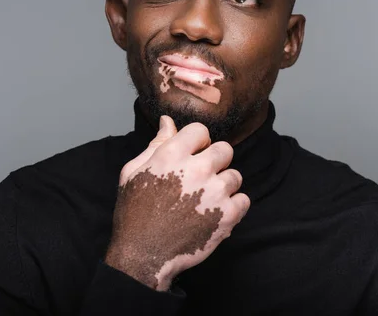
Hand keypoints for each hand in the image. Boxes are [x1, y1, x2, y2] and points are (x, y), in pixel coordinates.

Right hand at [105, 115, 250, 290]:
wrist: (143, 255)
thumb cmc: (134, 212)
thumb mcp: (133, 172)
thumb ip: (156, 144)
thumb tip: (168, 121)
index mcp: (172, 155)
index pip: (201, 131)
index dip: (197, 143)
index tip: (191, 156)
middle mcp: (197, 169)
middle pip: (225, 149)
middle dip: (215, 161)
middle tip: (201, 178)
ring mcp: (215, 192)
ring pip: (235, 175)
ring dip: (224, 185)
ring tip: (206, 199)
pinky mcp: (227, 215)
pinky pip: (244, 200)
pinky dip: (233, 207)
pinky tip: (215, 213)